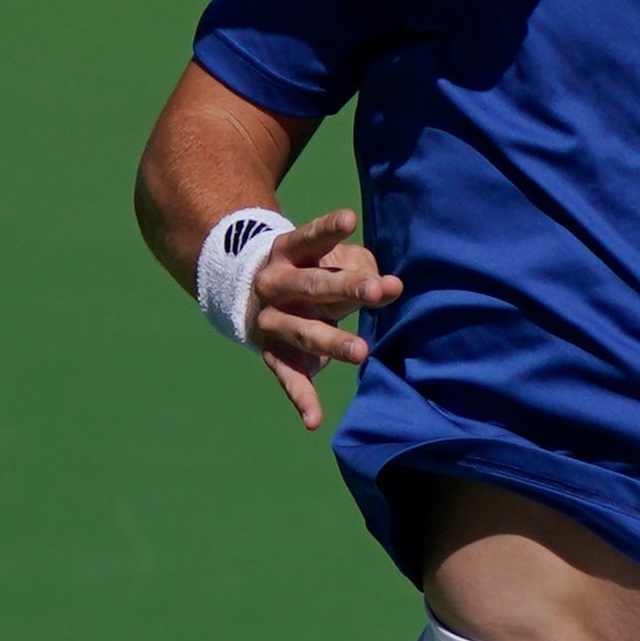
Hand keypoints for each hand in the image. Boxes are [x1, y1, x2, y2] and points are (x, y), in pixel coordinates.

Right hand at [245, 209, 402, 430]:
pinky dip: (302, 399)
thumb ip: (359, 267)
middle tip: (378, 291)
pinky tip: (314, 421)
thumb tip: (390, 287)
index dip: (329, 229)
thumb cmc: (309, 270)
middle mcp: (275, 285)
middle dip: (346, 287)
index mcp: (288, 252)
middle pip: (312, 285)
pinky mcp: (273, 354)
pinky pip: (288, 377)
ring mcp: (272, 321)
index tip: (351, 219)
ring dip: (333, 342)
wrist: (249, 293)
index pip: (309, 237)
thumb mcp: (329, 259)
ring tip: (362, 351)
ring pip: (304, 332)